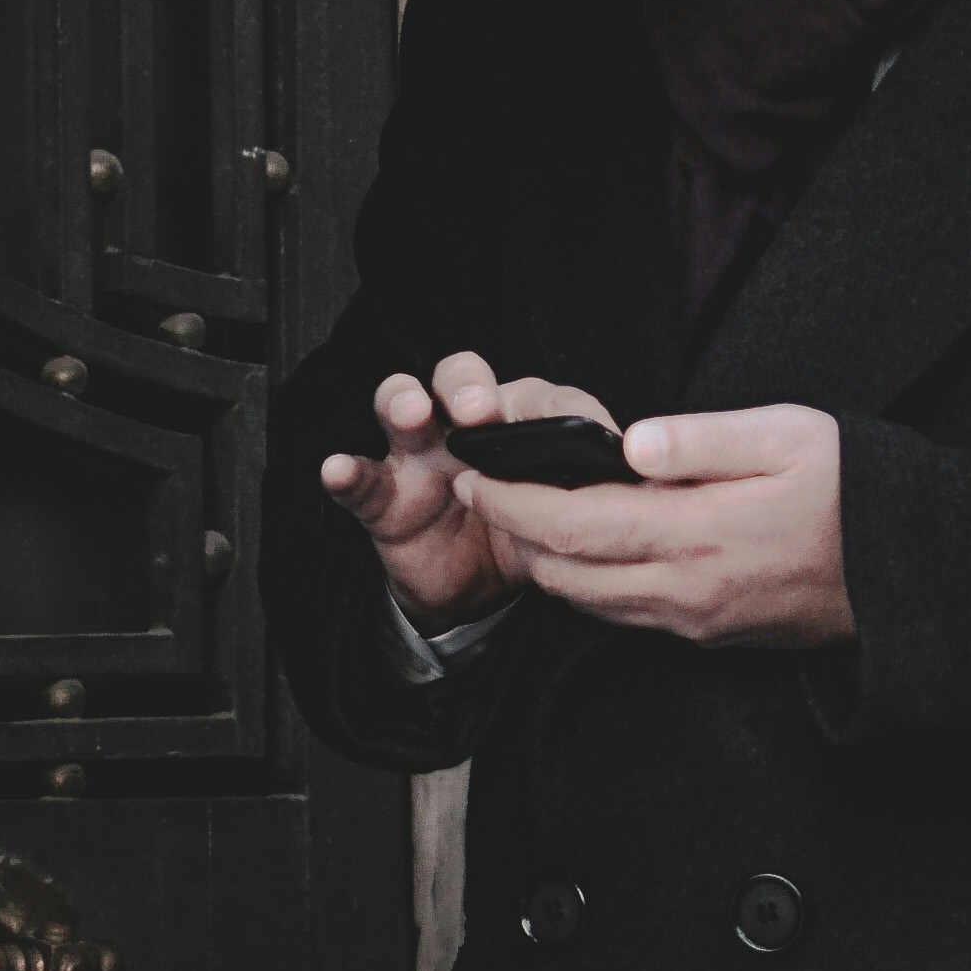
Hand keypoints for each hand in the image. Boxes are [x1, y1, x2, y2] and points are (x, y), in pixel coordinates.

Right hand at [319, 352, 622, 623]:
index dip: (545, 405)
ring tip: (412, 412)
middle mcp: (461, 425)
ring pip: (400, 405)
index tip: (562, 425)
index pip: (531, 394)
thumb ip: (585, 489)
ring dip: (404, 401)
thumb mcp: (561, 511)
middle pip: (457, 378)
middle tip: (480, 409)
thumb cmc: (523, 529)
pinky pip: (359, 480)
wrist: (475, 592)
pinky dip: (346, 472)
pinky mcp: (382, 497)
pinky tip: (338, 468)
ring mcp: (417, 456)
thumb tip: (632, 481)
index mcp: (513, 420)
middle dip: (467, 385)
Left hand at [458, 400, 850, 649]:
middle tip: (487, 490)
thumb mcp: (789, 436)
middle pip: (567, 574)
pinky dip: (588, 586)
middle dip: (516, 533)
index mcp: (697, 534)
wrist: (909, 571)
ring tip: (526, 515)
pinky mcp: (711, 634)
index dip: (515, 502)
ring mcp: (698, 620)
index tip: (478, 475)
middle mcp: (688, 590)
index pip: (574, 525)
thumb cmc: (854, 490)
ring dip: (548, 563)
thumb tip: (632, 441)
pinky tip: (587, 549)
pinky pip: (626, 617)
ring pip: (590, 604)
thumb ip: (704, 439)